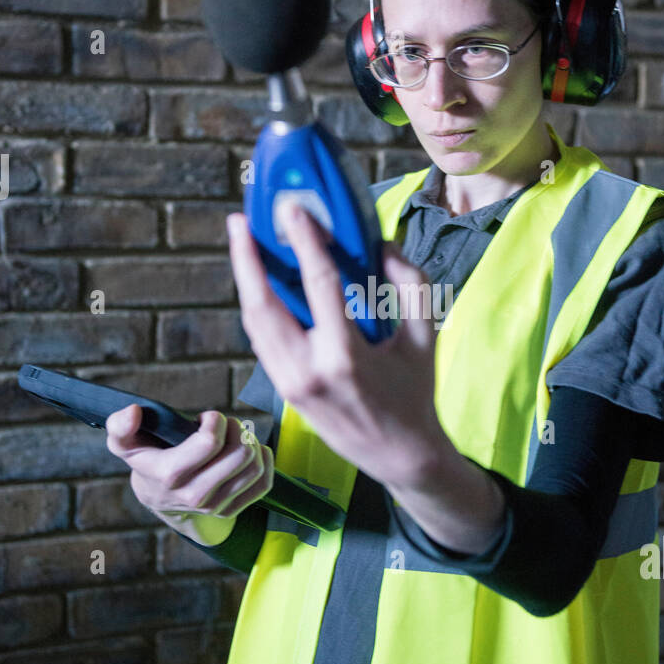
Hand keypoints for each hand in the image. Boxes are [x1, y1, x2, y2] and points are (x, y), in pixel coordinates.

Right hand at [105, 403, 273, 520]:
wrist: (156, 496)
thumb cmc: (145, 458)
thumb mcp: (124, 442)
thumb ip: (120, 425)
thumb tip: (133, 412)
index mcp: (169, 474)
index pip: (209, 443)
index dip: (215, 420)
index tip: (206, 418)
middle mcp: (194, 495)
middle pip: (239, 454)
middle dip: (236, 428)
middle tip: (224, 424)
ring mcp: (215, 506)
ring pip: (253, 466)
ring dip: (249, 442)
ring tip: (233, 436)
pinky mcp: (231, 510)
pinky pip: (263, 483)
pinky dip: (263, 460)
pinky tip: (251, 449)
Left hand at [225, 204, 447, 491]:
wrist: (398, 454)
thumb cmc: (415, 392)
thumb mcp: (425, 335)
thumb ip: (411, 282)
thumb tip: (382, 245)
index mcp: (346, 355)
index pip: (318, 284)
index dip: (305, 240)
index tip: (292, 209)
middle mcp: (310, 370)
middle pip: (264, 304)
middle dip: (246, 259)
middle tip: (239, 221)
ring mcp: (290, 383)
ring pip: (254, 323)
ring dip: (244, 280)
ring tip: (242, 244)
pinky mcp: (283, 390)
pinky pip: (261, 340)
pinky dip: (256, 308)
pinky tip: (257, 282)